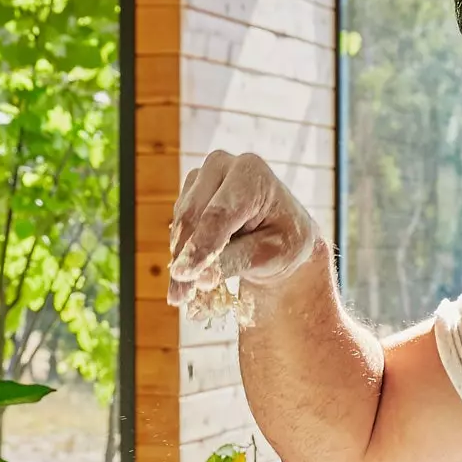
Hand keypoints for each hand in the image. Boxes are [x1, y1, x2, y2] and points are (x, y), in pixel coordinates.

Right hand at [168, 151, 317, 308]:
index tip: (185, 276)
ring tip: (184, 295)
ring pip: (181, 224)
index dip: (200, 246)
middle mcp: (222, 165)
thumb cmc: (284, 241)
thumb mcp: (269, 254)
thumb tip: (199, 278)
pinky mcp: (188, 193)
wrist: (282, 233)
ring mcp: (201, 177)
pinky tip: (189, 276)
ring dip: (180, 261)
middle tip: (181, 297)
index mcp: (251, 172)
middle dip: (186, 259)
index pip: (219, 214)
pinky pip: (177, 228)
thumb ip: (234, 262)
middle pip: (194, 217)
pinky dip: (181, 255)